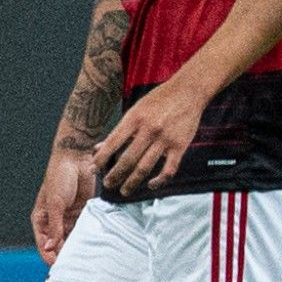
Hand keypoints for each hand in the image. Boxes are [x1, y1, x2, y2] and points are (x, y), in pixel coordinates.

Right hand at [31, 148, 95, 264]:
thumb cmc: (59, 178)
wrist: (76, 159)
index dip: (50, 256)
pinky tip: (94, 243)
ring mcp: (69, 217)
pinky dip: (88, 234)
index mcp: (41, 219)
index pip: (44, 244)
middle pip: (59, 243)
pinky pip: (85, 227)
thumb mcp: (55, 204)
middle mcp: (54, 221)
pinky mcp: (83, 211)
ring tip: (87, 257)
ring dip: (78, 245)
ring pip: (73, 237)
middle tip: (76, 265)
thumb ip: (54, 226)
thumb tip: (50, 247)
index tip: (59, 267)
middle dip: (66, 253)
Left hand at [94, 79, 206, 196]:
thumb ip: (120, 131)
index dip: (101, 159)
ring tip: (124, 191)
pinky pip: (169, 169)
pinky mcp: (180, 146)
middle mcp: (148, 130)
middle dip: (115, 175)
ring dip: (132, 182)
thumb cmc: (159, 100)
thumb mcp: (135, 110)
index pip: (112, 143)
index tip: (93, 170)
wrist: (188, 90)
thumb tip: (99, 148)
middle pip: (127, 160)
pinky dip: (160, 181)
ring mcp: (165, 139)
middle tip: (108, 184)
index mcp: (134, 119)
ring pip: (145, 168)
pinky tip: (152, 185)